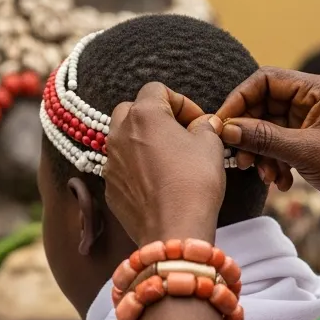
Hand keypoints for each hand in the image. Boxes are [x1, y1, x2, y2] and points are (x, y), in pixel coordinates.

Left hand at [105, 83, 225, 245]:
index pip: (156, 89)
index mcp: (144, 115)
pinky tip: (158, 182)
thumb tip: (204, 123)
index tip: (197, 120)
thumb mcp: (210, 145)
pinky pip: (122, 167)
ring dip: (143, 142)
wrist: (174, 229)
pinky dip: (137, 168)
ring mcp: (111, 161)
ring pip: (123, 139)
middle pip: (132, 110)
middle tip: (179, 134)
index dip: (180, 101)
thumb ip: (205, 126)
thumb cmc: (194, 182)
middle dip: (155, 117)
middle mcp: (120, 133)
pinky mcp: (109, 187)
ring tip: (168, 158)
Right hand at [216, 68, 319, 230]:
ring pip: (268, 129)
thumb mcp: (305, 152)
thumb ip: (264, 138)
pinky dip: (274, 163)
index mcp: (318, 89)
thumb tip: (227, 129)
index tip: (223, 124)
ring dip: (261, 152)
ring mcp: (311, 122)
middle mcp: (314, 101)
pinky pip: (278, 145)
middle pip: (263, 105)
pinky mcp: (310, 143)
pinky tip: (280, 183)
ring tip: (264, 175)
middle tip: (239, 158)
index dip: (240, 99)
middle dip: (249, 132)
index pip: (266, 80)